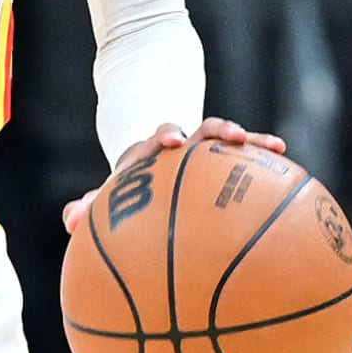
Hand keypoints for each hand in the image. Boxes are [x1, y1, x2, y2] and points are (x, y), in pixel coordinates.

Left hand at [62, 119, 287, 233]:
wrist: (154, 166)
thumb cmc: (133, 192)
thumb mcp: (113, 199)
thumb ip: (91, 208)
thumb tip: (69, 221)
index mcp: (153, 155)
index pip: (157, 140)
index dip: (164, 138)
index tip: (171, 142)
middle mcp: (182, 148)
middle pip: (196, 131)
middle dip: (210, 131)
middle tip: (226, 135)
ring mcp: (206, 151)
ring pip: (225, 138)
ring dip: (243, 138)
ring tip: (268, 143)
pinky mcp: (227, 158)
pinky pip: (248, 155)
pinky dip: (263, 151)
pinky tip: (282, 154)